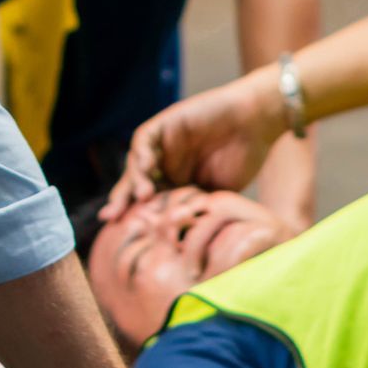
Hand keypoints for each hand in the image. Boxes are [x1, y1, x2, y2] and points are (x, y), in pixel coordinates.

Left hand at [104, 69, 286, 218]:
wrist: (256, 123)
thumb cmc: (245, 158)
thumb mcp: (219, 194)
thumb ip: (198, 211)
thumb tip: (183, 244)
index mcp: (177, 184)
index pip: (150, 204)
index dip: (137, 218)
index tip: (123, 235)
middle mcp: (166, 165)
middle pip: (135, 185)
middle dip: (122, 201)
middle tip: (111, 218)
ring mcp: (164, 145)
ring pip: (137, 164)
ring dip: (134, 179)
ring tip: (142, 195)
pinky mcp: (165, 124)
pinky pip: (144, 139)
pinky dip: (142, 152)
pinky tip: (147, 164)